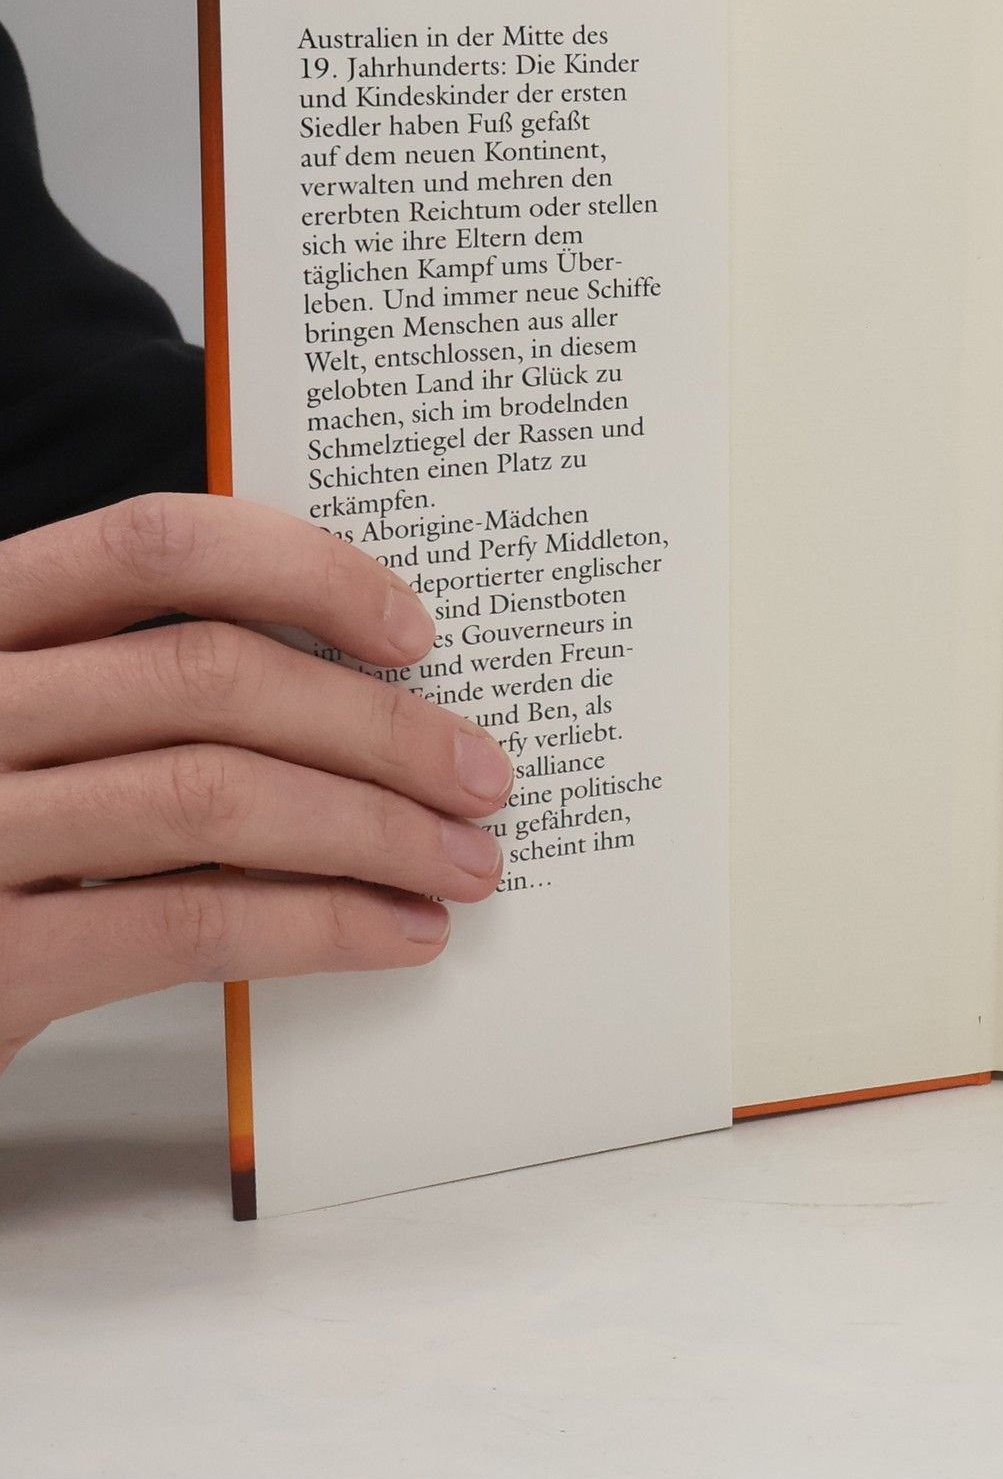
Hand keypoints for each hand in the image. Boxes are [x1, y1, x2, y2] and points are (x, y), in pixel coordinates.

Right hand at [0, 494, 512, 1075]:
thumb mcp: (35, 721)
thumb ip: (144, 685)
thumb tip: (368, 683)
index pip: (157, 545)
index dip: (305, 572)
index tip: (415, 630)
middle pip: (211, 675)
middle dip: (379, 728)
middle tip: (482, 775)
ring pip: (216, 798)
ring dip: (376, 834)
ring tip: (465, 864)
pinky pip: (190, 924)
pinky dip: (321, 926)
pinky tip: (397, 933)